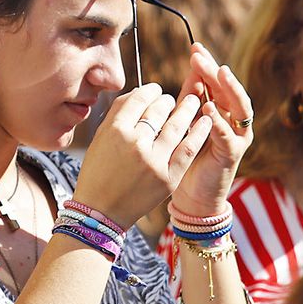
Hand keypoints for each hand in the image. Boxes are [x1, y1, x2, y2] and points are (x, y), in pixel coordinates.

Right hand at [71, 83, 212, 229]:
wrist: (101, 213)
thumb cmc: (98, 173)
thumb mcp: (100, 139)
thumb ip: (119, 114)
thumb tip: (141, 92)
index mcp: (115, 130)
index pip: (139, 98)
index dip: (150, 90)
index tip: (155, 90)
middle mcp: (134, 142)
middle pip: (158, 109)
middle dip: (167, 100)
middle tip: (171, 100)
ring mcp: (153, 161)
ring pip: (176, 125)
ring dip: (187, 109)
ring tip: (193, 101)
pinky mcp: (168, 177)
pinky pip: (188, 148)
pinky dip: (199, 132)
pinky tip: (205, 121)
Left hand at [170, 43, 253, 216]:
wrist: (193, 196)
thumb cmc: (187, 158)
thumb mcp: (185, 124)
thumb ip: (188, 100)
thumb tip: (189, 70)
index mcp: (222, 110)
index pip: (216, 82)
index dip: (207, 64)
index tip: (194, 47)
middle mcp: (234, 120)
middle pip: (228, 89)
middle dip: (215, 70)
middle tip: (200, 55)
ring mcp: (238, 136)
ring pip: (239, 106)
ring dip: (228, 89)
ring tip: (217, 73)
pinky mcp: (234, 153)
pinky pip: (229, 134)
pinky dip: (220, 121)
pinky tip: (209, 109)